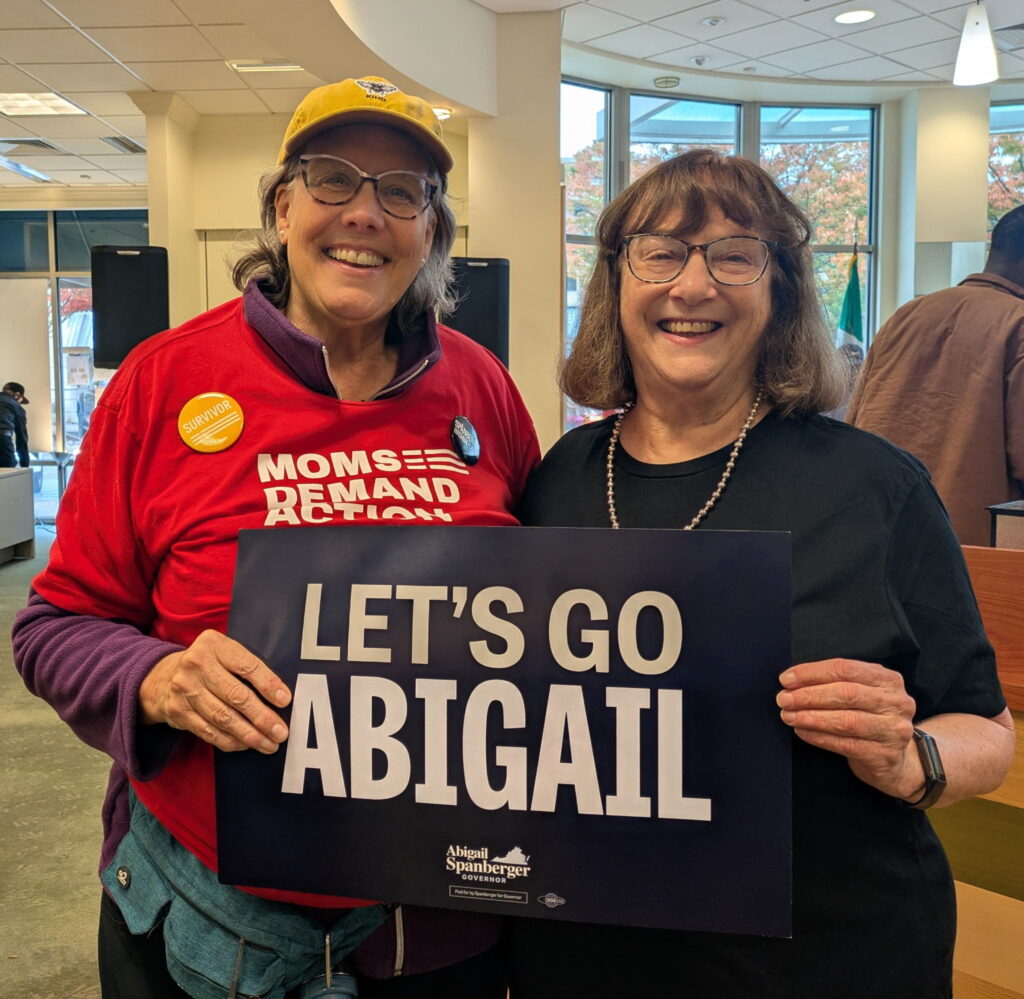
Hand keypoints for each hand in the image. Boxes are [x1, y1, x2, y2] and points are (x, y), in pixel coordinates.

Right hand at [139, 629, 291, 753]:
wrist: (161, 678)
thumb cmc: (207, 665)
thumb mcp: (224, 653)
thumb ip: (248, 666)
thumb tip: (280, 695)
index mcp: (214, 645)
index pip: (246, 666)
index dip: (268, 684)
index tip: (285, 700)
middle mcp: (196, 665)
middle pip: (236, 695)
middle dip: (262, 717)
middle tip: (281, 732)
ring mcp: (185, 690)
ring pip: (223, 718)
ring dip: (250, 735)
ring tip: (269, 744)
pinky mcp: (178, 713)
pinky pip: (209, 732)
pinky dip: (231, 741)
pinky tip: (247, 744)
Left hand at [777, 659, 922, 798]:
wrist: (896, 761)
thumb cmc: (869, 718)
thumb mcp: (861, 694)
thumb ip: (835, 683)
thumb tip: (791, 681)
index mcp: (888, 680)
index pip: (846, 669)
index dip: (813, 672)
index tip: (786, 679)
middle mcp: (896, 702)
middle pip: (846, 693)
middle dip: (809, 695)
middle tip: (783, 699)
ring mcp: (894, 730)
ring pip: (847, 720)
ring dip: (811, 717)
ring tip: (788, 716)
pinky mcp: (885, 755)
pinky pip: (846, 744)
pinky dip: (819, 737)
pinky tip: (802, 732)